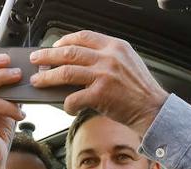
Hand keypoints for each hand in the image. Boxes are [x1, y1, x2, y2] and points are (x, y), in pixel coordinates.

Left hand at [30, 31, 168, 134]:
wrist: (154, 109)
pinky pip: (74, 97)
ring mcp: (104, 75)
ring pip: (66, 71)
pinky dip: (67, 104)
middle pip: (69, 52)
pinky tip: (67, 107)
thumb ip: (107, 58)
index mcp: (115, 46)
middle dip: (48, 55)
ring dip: (48, 76)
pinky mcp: (100, 94)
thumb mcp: (128, 63)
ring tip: (38, 80)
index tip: (55, 46)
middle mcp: (108, 57)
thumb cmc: (141, 90)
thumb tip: (80, 62)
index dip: (65, 40)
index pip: (83, 36)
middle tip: (37, 59)